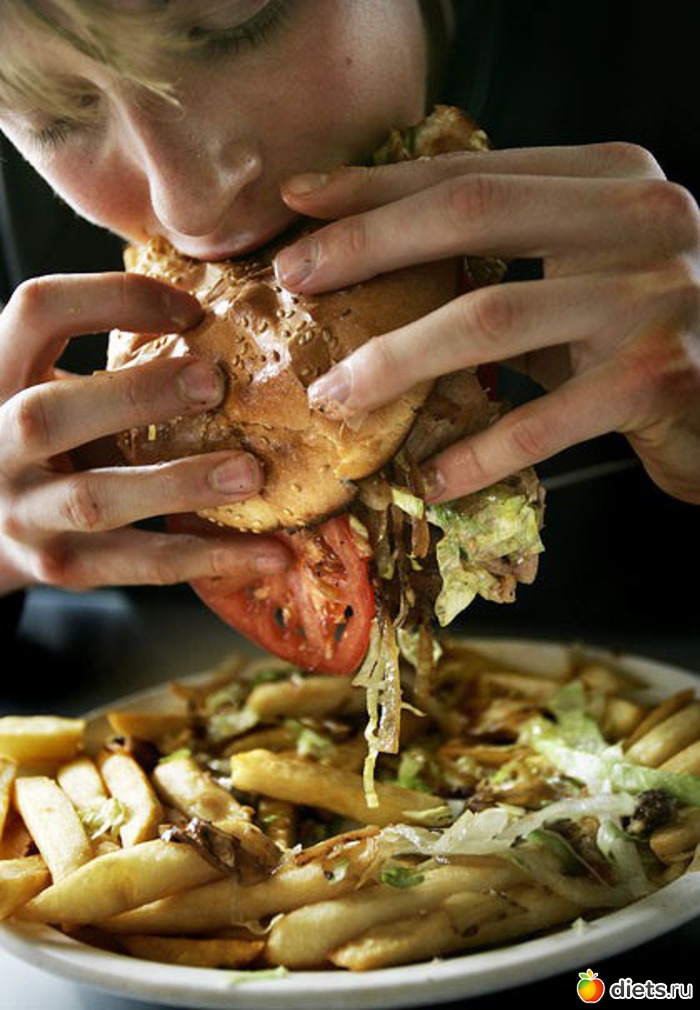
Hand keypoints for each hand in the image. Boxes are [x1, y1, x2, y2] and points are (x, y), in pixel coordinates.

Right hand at [0, 272, 288, 594]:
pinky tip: (269, 553)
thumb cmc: (46, 445)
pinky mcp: (62, 568)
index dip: (110, 298)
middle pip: (47, 416)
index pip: (37, 312)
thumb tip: (236, 337)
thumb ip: (111, 370)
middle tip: (214, 383)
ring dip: (178, 486)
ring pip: (94, 501)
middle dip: (134, 395)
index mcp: (0, 378)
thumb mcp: (55, 392)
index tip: (191, 310)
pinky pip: (141, 564)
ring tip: (251, 475)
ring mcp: (24, 515)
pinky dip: (211, 557)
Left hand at [275, 143, 699, 504]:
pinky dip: (475, 452)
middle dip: (367, 246)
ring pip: (491, 316)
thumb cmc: (645, 333)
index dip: (379, 187)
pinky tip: (429, 476)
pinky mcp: (661, 378)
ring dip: (395, 360)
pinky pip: (540, 418)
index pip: (473, 171)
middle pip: (474, 214)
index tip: (301, 204)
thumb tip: (374, 255)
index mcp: (610, 180)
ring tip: (335, 394)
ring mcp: (656, 295)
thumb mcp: (581, 273)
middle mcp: (640, 219)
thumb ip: (508, 253)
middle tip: (293, 280)